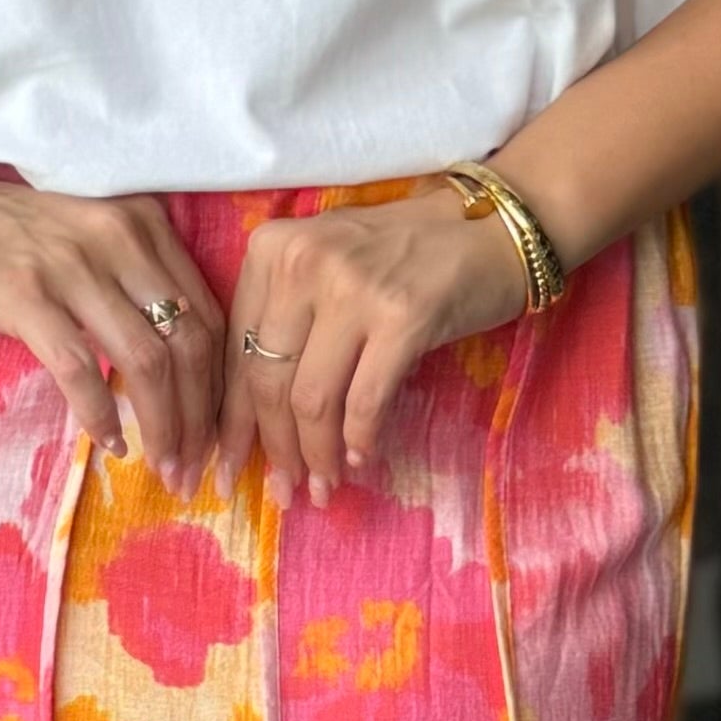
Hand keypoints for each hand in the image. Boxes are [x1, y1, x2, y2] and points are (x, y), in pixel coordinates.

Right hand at [0, 165, 226, 481]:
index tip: (217, 431)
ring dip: (164, 426)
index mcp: (140, 224)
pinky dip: (100, 415)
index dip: (220, 382)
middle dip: (202, 416)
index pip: (207, 312)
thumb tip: (169, 362)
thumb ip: (126, 281)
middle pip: (190, 341)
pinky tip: (109, 443)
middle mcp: (118, 238)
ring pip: (147, 361)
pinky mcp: (25, 295)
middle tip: (198, 466)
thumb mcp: (80, 239)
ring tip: (166, 467)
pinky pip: (81, 369)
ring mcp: (71, 266)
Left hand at [219, 185, 529, 504]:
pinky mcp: (403, 317)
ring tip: (323, 487)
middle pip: (268, 380)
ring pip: (312, 398)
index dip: (231, 419)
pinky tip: (360, 458)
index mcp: (272, 249)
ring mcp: (353, 288)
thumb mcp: (326, 266)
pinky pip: (366, 400)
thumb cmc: (405, 253)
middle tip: (281, 492)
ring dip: (315, 455)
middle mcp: (303, 262)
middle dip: (271, 448)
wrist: (494, 228)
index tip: (226, 465)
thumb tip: (256, 415)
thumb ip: (286, 319)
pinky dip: (359, 438)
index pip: (237, 349)